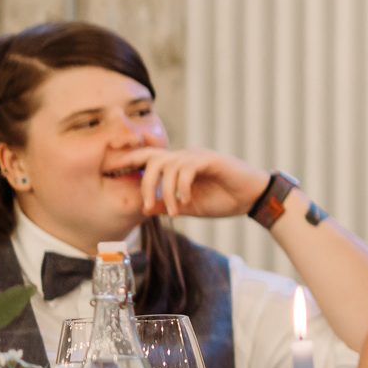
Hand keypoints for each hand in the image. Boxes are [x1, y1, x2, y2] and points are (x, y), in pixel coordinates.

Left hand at [120, 147, 271, 219]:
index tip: (113, 174)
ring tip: (172, 211)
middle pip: (151, 158)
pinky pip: (186, 169)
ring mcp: (197, 156)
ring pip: (167, 166)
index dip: (128, 163)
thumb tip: (145, 208)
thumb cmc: (224, 200)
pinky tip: (186, 201)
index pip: (147, 158)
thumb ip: (168, 205)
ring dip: (165, 192)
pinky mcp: (210, 159)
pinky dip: (182, 187)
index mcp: (178, 165)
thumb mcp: (190, 206)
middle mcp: (185, 156)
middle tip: (146, 205)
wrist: (253, 198)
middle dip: (143, 183)